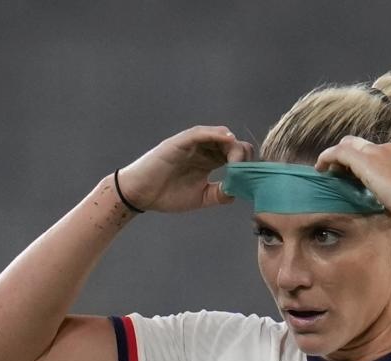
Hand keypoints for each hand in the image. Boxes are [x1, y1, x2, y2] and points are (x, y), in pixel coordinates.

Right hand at [116, 126, 253, 212]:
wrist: (140, 194)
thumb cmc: (166, 195)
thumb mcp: (200, 197)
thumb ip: (220, 194)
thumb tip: (239, 191)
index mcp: (208, 162)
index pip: (233, 156)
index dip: (245, 164)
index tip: (250, 178)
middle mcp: (203, 150)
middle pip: (230, 144)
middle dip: (242, 155)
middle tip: (246, 170)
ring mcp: (192, 144)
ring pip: (219, 136)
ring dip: (232, 145)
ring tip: (238, 160)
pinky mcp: (180, 142)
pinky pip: (201, 133)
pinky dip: (215, 133)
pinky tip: (227, 139)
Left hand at [313, 136, 390, 218]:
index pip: (376, 153)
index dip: (362, 161)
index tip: (352, 175)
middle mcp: (389, 150)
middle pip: (360, 144)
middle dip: (346, 154)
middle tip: (336, 171)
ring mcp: (377, 152)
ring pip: (349, 145)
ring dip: (336, 156)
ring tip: (326, 170)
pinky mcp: (365, 159)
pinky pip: (339, 152)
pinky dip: (328, 157)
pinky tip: (320, 168)